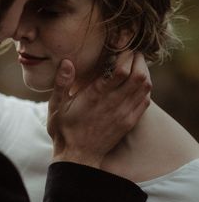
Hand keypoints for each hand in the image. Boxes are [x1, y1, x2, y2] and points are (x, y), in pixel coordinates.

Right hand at [47, 52, 151, 167]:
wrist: (77, 157)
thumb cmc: (64, 130)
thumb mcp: (55, 105)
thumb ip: (62, 82)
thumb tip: (67, 61)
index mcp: (95, 96)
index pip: (120, 71)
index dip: (125, 55)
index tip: (122, 44)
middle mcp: (113, 104)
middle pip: (138, 76)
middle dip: (138, 60)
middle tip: (132, 51)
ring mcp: (124, 114)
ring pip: (145, 87)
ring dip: (144, 72)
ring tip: (136, 63)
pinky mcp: (129, 122)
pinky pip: (145, 101)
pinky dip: (145, 88)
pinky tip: (138, 83)